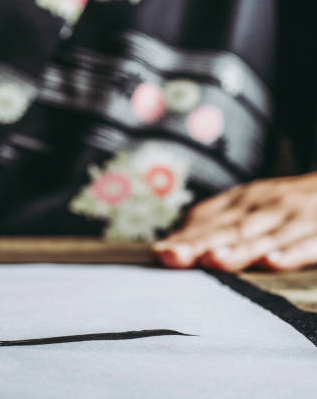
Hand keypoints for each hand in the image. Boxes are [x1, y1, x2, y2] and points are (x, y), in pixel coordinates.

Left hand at [152, 173, 316, 271]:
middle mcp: (263, 206)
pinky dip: (292, 252)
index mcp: (240, 201)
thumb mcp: (246, 206)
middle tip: (173, 256)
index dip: (184, 238)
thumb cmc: (282, 205)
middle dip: (200, 243)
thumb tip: (169, 249)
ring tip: (213, 260)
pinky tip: (274, 261)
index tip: (160, 253)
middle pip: (229, 229)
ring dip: (239, 249)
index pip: (207, 221)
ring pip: (264, 236)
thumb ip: (212, 226)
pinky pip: (309, 243)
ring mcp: (294, 217)